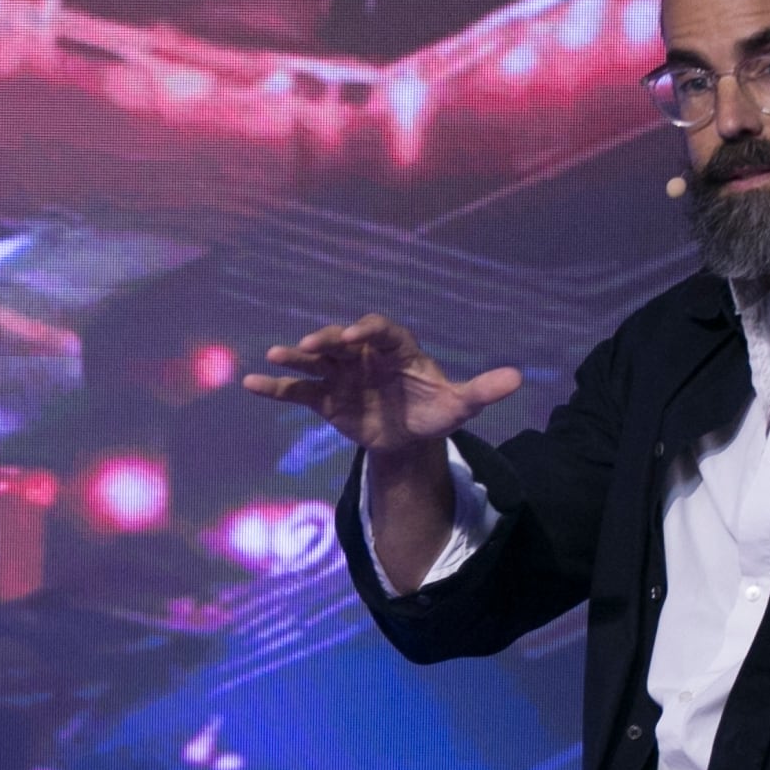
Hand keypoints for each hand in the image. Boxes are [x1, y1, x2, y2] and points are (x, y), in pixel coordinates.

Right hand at [242, 313, 522, 454]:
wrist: (408, 438)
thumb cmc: (434, 411)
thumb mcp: (460, 405)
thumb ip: (482, 390)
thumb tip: (518, 379)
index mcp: (396, 348)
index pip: (379, 332)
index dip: (366, 332)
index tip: (354, 338)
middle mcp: (363, 355)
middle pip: (341, 342)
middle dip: (326, 341)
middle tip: (311, 345)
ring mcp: (341, 375)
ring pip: (315, 362)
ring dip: (295, 358)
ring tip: (274, 357)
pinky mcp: (325, 399)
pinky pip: (298, 391)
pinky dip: (276, 388)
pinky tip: (251, 385)